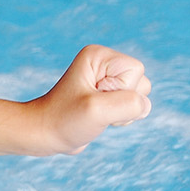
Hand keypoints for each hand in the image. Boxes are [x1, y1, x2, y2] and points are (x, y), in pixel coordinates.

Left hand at [28, 44, 151, 154]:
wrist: (46, 134)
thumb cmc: (65, 120)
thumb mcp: (98, 110)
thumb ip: (129, 103)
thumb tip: (143, 105)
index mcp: (99, 55)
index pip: (135, 70)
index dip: (119, 89)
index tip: (93, 95)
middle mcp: (105, 64)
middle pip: (143, 83)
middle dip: (124, 103)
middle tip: (94, 106)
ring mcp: (108, 81)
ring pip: (141, 98)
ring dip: (125, 113)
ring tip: (96, 114)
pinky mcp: (110, 97)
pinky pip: (135, 108)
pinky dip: (122, 119)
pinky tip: (100, 120)